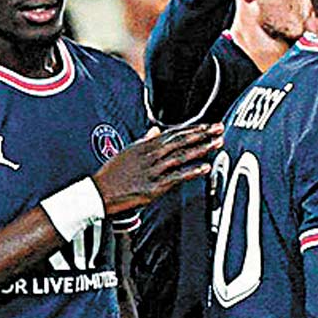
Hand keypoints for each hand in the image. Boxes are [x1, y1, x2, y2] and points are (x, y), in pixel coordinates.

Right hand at [90, 124, 222, 214]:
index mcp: (145, 146)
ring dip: (201, 148)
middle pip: (180, 141)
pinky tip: (205, 167)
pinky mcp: (154, 187)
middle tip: (218, 128)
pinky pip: (177, 177)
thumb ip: (144, 140)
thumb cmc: (112, 174)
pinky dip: (192, 171)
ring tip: (217, 143)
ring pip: (181, 156)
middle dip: (201, 134)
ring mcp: (153, 171)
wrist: (99, 192)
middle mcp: (150, 155)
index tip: (207, 125)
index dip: (192, 129)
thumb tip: (154, 129)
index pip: (173, 134)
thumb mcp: (128, 151)